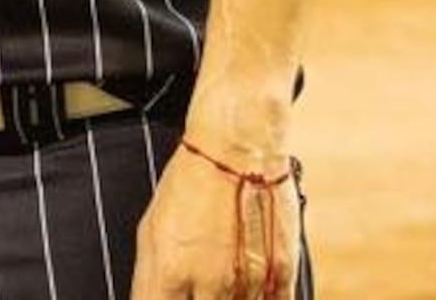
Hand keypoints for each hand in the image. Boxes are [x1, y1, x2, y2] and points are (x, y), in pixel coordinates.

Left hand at [130, 140, 301, 299]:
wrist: (238, 151)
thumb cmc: (192, 184)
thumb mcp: (152, 231)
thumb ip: (152, 278)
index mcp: (170, 272)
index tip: (168, 295)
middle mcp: (210, 284)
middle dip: (197, 299)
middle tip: (197, 285)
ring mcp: (249, 285)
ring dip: (226, 299)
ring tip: (220, 275)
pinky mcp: (282, 279)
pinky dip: (259, 299)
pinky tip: (247, 284)